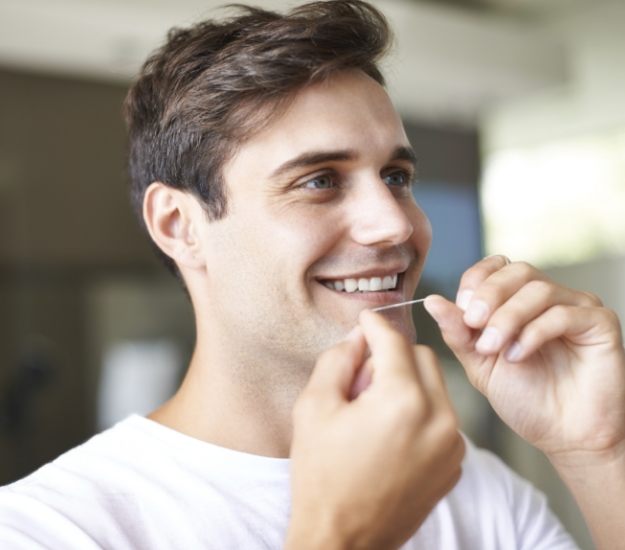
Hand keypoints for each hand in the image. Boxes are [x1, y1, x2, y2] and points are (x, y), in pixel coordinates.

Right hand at [286, 310, 463, 549]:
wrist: (343, 540)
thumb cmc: (322, 475)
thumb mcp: (314, 406)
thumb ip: (338, 359)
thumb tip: (359, 336)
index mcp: (402, 400)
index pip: (394, 341)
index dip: (375, 325)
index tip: (365, 319)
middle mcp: (438, 418)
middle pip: (422, 356)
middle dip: (393, 355)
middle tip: (363, 376)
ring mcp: (452, 444)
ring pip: (436, 385)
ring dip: (409, 382)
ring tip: (376, 408)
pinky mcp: (455, 463)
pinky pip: (442, 416)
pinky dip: (421, 410)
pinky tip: (391, 432)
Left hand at [424, 255, 624, 461]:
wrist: (564, 438)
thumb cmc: (525, 400)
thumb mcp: (480, 364)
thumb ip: (458, 332)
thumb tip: (432, 301)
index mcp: (518, 301)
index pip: (496, 267)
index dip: (476, 281)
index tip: (461, 308)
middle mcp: (549, 298)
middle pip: (517, 271)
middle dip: (489, 296)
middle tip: (473, 323)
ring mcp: (576, 307)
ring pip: (539, 290)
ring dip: (508, 317)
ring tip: (493, 348)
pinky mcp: (599, 324)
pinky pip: (564, 313)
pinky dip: (534, 332)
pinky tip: (518, 356)